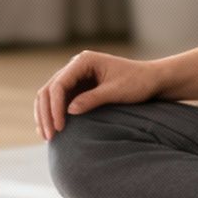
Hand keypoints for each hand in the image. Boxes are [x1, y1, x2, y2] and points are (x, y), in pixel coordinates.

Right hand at [35, 50, 167, 141]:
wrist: (151, 80)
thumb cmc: (138, 82)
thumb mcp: (117, 91)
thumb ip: (93, 99)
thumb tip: (69, 111)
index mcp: (84, 61)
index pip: (59, 84)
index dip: (55, 107)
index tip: (60, 128)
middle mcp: (75, 66)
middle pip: (49, 90)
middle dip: (46, 113)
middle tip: (49, 136)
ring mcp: (75, 77)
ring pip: (49, 95)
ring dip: (46, 115)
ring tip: (47, 137)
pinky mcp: (78, 88)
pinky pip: (59, 101)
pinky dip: (53, 115)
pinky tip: (52, 130)